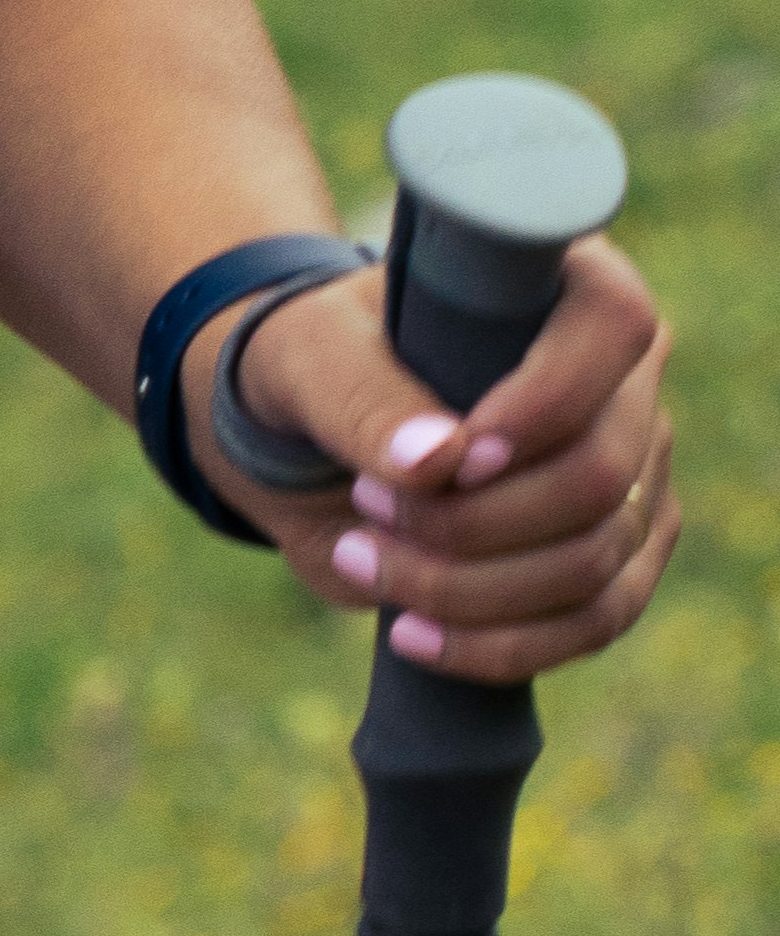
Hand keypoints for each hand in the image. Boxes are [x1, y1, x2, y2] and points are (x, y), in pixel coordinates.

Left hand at [216, 229, 679, 683]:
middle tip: (365, 509)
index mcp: (567, 289)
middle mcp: (622, 381)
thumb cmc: (316, 365)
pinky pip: (595, 621)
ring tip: (363, 560)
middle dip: (470, 522)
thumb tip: (434, 462)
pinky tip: (412, 634)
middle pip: (598, 475)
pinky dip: (502, 645)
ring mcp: (631, 474)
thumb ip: (362, 395)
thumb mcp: (309, 358)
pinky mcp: (614, 555)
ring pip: (594, 561)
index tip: (452, 456)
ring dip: (469, 589)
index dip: (542, 404)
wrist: (303, 437)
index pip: (613, 327)